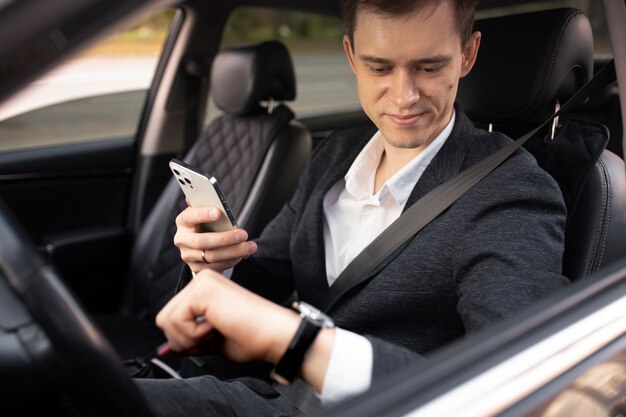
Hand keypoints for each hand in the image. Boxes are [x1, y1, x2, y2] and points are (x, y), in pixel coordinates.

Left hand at [156, 269, 297, 362]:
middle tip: (213, 337)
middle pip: (164, 319)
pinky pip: (175, 320)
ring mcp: (201, 283)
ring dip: (189, 339)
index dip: (187, 340)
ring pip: (166, 320)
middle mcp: (201, 280)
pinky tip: (216, 326)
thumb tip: (169, 343)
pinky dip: (193, 335)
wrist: (274, 335)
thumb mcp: (211, 338)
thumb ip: (191, 334)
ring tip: (215, 332)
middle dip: (184, 340)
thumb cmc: (252, 338)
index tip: (214, 338)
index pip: (172, 318)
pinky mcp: (201, 290)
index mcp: (205, 289)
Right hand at [173, 205, 256, 272]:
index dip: (203, 214)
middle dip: (225, 238)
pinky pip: (216, 266)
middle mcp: (182, 239)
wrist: (202, 244)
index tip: (219, 212)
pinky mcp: (197, 268)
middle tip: (244, 234)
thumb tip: (207, 192)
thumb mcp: (207, 213)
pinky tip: (242, 255)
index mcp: (183, 221)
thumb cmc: (207, 223)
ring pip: (211, 256)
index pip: (190, 216)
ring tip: (250, 246)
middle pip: (202, 241)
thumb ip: (209, 205)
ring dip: (234, 252)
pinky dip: (231, 261)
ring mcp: (188, 256)